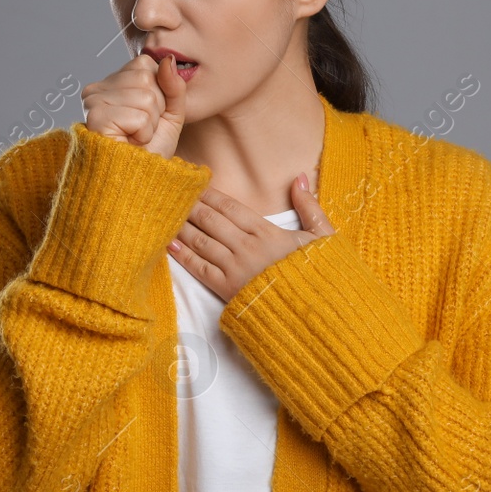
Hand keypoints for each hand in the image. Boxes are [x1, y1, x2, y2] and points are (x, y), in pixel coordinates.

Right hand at [80, 52, 188, 158]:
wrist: (138, 180)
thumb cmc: (150, 149)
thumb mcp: (172, 112)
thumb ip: (173, 84)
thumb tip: (168, 59)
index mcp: (114, 81)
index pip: (147, 63)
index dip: (160, 92)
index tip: (148, 114)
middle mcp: (99, 87)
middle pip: (146, 78)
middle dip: (156, 108)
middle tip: (141, 128)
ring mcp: (94, 100)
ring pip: (146, 97)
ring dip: (150, 123)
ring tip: (135, 136)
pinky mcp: (96, 117)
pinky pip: (139, 116)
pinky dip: (143, 133)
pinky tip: (130, 141)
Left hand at [168, 172, 335, 302]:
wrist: (316, 314)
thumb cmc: (321, 276)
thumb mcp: (323, 238)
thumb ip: (309, 206)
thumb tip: (298, 177)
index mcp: (269, 233)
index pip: (232, 208)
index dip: (211, 194)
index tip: (197, 183)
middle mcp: (248, 247)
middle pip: (212, 220)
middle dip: (191, 205)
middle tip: (173, 193)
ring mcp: (236, 269)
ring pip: (202, 241)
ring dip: (183, 226)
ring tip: (166, 214)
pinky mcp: (228, 289)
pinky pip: (201, 268)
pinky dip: (184, 255)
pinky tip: (170, 245)